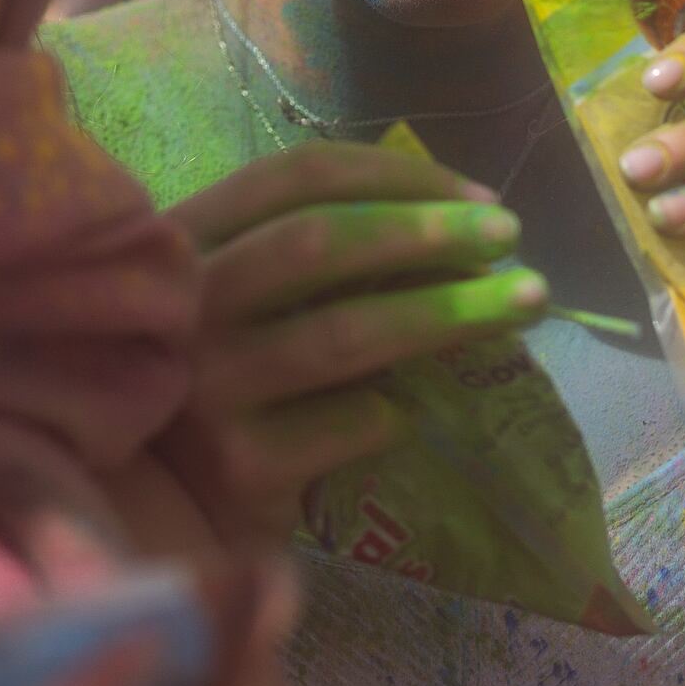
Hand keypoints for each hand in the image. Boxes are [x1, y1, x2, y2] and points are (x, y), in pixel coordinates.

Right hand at [160, 141, 548, 547]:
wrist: (161, 509)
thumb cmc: (215, 380)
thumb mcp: (233, 295)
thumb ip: (301, 254)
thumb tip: (447, 222)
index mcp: (182, 242)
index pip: (294, 177)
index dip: (394, 176)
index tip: (477, 196)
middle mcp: (185, 307)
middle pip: (321, 242)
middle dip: (428, 230)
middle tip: (509, 234)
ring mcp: (207, 388)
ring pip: (347, 332)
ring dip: (449, 310)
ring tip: (523, 302)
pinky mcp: (239, 466)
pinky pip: (352, 422)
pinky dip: (397, 412)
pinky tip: (410, 416)